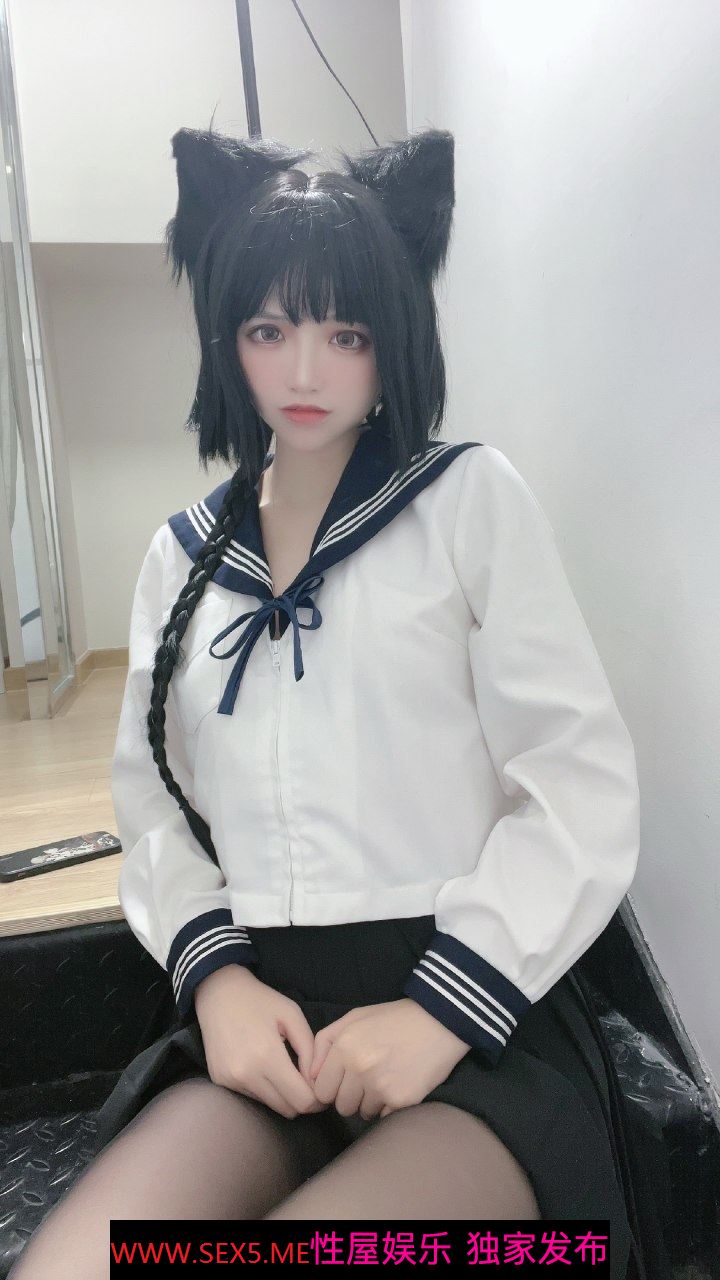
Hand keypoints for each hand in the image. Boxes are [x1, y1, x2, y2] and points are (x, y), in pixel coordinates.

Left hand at [304, 999, 470, 1120]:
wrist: (439, 1021)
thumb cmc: (393, 1019)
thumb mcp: (354, 1018)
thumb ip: (324, 1043)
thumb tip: (310, 1076)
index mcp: (344, 1046)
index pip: (321, 1089)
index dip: (332, 1086)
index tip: (345, 1079)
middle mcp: (359, 1068)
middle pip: (340, 1106)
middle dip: (351, 1096)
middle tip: (368, 1077)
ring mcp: (380, 1086)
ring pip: (361, 1113)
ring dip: (370, 1101)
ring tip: (386, 1078)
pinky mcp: (401, 1100)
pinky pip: (383, 1117)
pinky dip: (389, 1106)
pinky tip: (399, 1084)